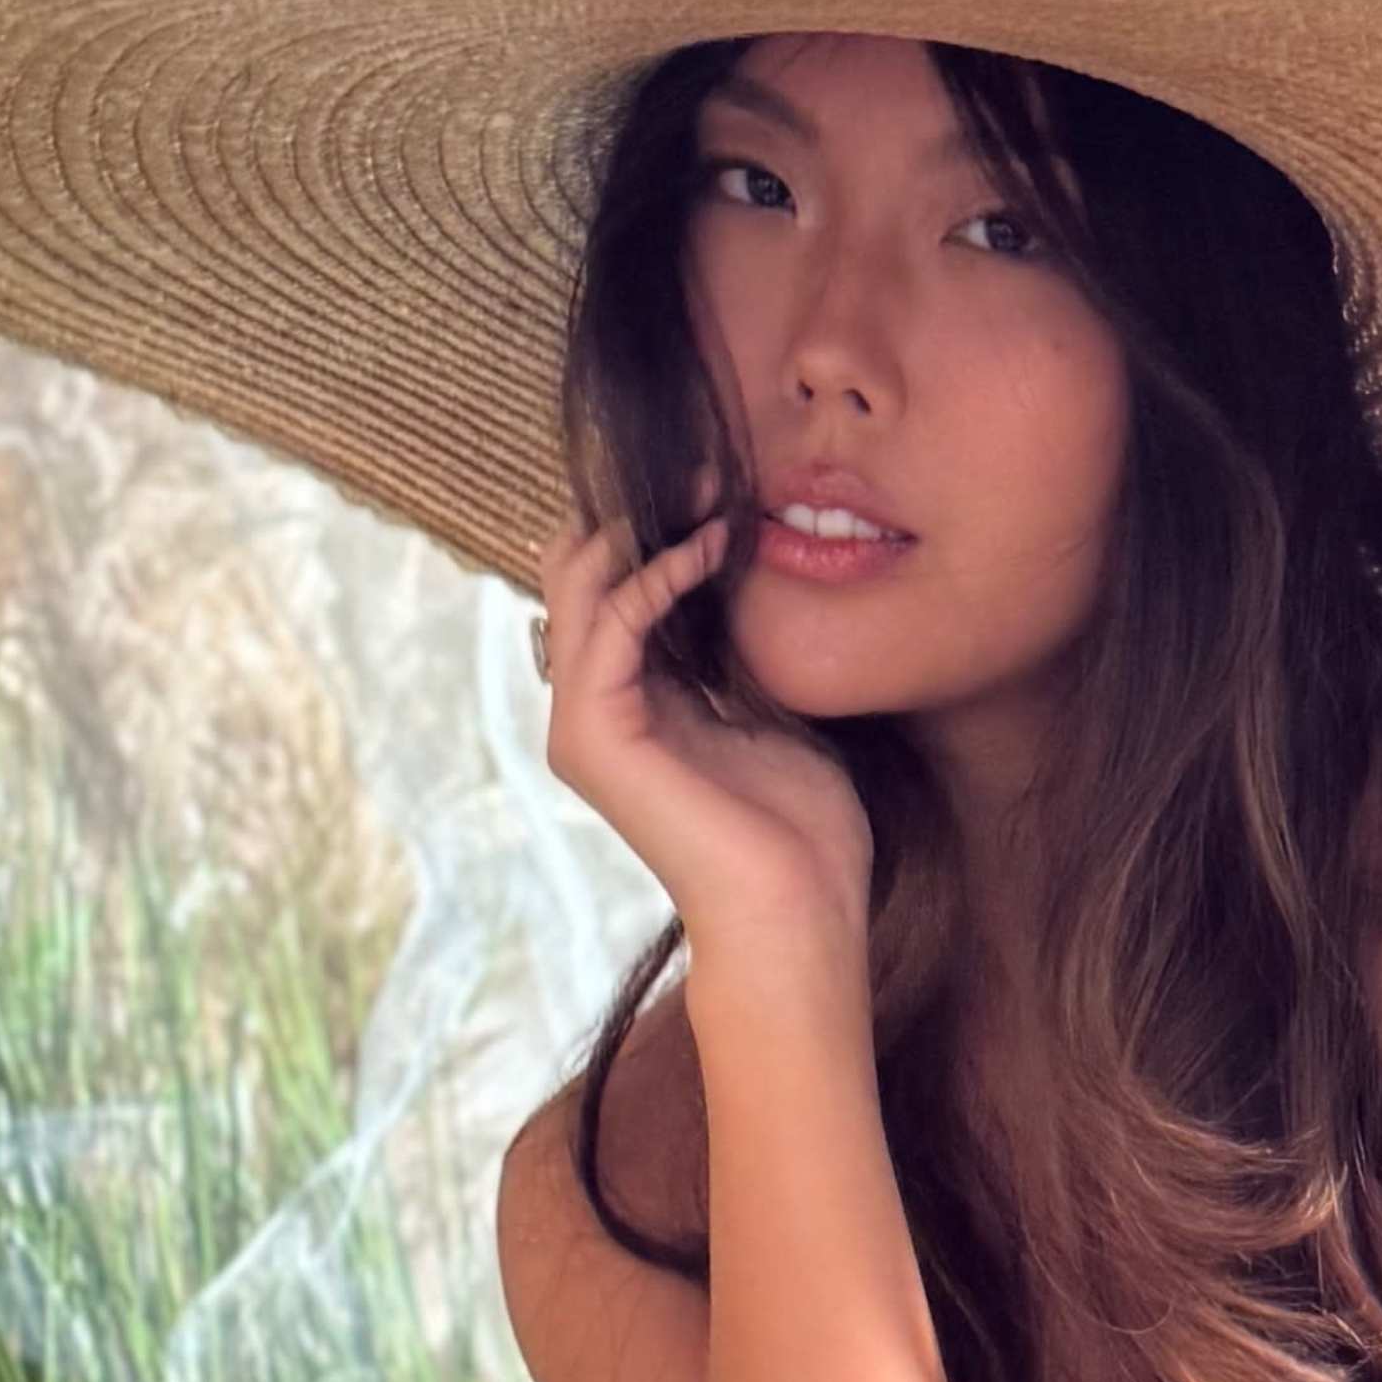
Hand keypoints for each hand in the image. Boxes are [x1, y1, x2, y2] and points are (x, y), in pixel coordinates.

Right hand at [534, 511, 871, 987]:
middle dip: (641, 512)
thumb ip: (738, 651)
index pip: (612, 588)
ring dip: (648, 529)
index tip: (722, 483)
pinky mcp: (593, 734)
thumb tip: (748, 573)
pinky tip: (709, 549)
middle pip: (579, 574)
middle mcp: (589, 711)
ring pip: (579, 585)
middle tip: (711, 471)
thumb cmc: (802, 831)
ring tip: (714, 496)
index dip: (658, 528)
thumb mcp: (772, 711)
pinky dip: (656, 574)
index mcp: (628, 706)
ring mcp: (581, 725)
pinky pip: (609, 622)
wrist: (798, 910)